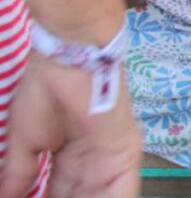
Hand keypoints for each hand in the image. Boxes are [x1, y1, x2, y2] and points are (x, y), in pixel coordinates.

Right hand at [0, 54, 140, 197]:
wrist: (68, 62)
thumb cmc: (45, 92)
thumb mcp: (26, 142)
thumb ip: (20, 175)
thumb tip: (7, 197)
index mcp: (74, 159)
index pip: (60, 194)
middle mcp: (94, 163)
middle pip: (79, 197)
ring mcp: (111, 161)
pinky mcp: (124, 156)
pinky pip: (118, 195)